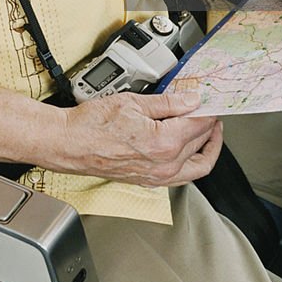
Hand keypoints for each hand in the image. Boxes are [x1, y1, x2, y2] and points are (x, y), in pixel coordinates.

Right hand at [54, 91, 221, 186]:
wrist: (70, 144)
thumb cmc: (93, 125)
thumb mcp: (134, 102)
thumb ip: (168, 102)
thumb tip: (191, 100)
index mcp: (164, 143)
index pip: (200, 124)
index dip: (209, 109)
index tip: (212, 100)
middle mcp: (164, 166)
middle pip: (200, 143)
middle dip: (209, 124)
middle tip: (209, 109)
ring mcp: (157, 178)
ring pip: (197, 167)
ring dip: (207, 147)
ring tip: (208, 130)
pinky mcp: (149, 181)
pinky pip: (181, 177)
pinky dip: (191, 162)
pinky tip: (189, 148)